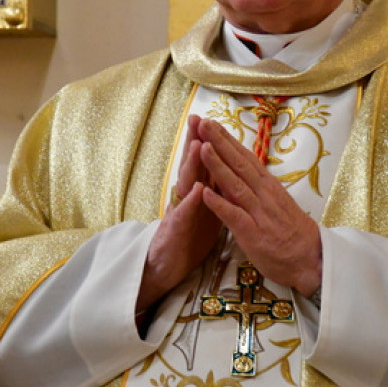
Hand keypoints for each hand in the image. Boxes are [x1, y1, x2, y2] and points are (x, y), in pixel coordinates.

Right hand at [138, 115, 224, 311]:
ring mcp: (178, 213)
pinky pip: (184, 216)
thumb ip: (210, 190)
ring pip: (186, 185)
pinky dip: (191, 202)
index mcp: (196, 193)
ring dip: (192, 165)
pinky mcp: (175, 232)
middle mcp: (185, 198)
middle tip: (197, 118)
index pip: (202, 162)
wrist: (165, 268)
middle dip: (194, 141)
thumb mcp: (202, 211)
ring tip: (199, 145)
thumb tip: (221, 169)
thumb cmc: (186, 240)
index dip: (207, 141)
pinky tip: (197, 189)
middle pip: (191, 166)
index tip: (212, 119)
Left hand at [195, 117, 321, 294]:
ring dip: (218, 166)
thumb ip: (257, 188)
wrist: (312, 260)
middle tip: (203, 123)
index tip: (213, 124)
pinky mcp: (253, 233)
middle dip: (220, 143)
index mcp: (268, 186)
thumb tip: (239, 172)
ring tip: (202, 148)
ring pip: (235, 185)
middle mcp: (264, 195)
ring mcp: (259, 213)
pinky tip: (206, 192)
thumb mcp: (276, 204)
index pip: (246, 158)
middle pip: (239, 164)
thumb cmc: (292, 233)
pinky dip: (220, 204)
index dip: (228, 140)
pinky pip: (234, 216)